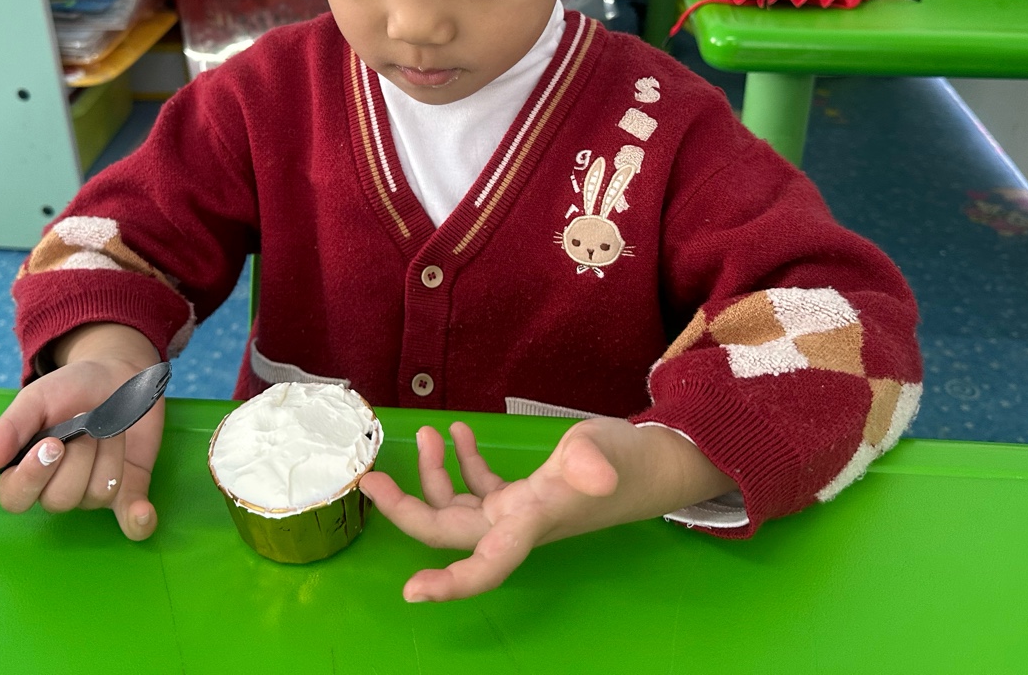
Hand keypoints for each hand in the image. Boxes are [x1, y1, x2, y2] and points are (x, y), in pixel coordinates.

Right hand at [0, 322, 164, 539]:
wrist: (118, 373)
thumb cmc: (70, 388)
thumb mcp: (36, 399)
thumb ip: (8, 430)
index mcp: (27, 468)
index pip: (16, 497)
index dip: (32, 477)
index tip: (52, 444)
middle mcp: (58, 486)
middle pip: (59, 499)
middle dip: (78, 458)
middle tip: (87, 424)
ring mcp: (94, 491)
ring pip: (95, 495)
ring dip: (107, 456)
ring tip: (110, 428)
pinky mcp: (130, 489)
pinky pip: (132, 521)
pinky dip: (137, 521)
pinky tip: (142, 514)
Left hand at [360, 418, 734, 602]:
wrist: (657, 463)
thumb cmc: (630, 461)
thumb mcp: (606, 452)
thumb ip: (592, 462)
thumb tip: (596, 471)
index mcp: (532, 522)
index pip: (486, 564)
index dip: (449, 584)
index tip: (411, 592)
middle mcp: (517, 524)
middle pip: (449, 531)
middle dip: (406, 508)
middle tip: (371, 479)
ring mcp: (518, 511)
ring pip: (457, 507)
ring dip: (433, 476)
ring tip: (426, 434)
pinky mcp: (524, 494)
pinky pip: (479, 488)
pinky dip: (463, 464)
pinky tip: (457, 436)